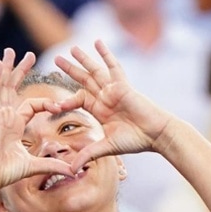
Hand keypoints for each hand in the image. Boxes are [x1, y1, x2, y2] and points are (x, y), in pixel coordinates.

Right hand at [0, 49, 73, 188]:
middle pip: (13, 88)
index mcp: (14, 126)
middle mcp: (5, 117)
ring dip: (8, 68)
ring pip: (3, 86)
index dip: (46, 104)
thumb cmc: (5, 173)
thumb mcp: (35, 166)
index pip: (31, 106)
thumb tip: (74, 171)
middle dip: (21, 71)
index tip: (60, 107)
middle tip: (30, 55)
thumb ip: (54, 165)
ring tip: (12, 51)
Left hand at [51, 41, 172, 169]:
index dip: (66, 101)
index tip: (54, 106)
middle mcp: (105, 97)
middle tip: (56, 59)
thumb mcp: (106, 147)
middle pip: (84, 80)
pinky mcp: (123, 85)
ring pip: (95, 71)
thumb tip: (71, 169)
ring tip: (71, 48)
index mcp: (100, 110)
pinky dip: (105, 54)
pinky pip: (113, 66)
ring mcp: (114, 90)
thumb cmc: (135, 140)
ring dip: (83, 59)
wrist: (155, 134)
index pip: (79, 99)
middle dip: (70, 70)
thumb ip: (88, 154)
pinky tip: (97, 42)